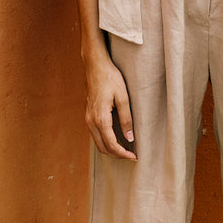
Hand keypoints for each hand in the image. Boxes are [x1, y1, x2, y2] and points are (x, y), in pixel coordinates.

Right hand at [74, 0, 135, 160]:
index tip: (135, 157)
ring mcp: (88, 117)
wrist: (95, 65)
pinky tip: (116, 137)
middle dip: (117, 154)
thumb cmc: (110, 78)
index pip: (111, 144)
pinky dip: (105, 140)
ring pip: (97, 142)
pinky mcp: (88, 113)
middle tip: (131, 155)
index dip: (123, 154)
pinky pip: (95, 133)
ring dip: (110, 148)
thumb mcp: (124, 97)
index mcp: (100, 118)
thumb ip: (127, 118)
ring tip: (125, 149)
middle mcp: (91, 121)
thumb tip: (130, 137)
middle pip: (102, 147)